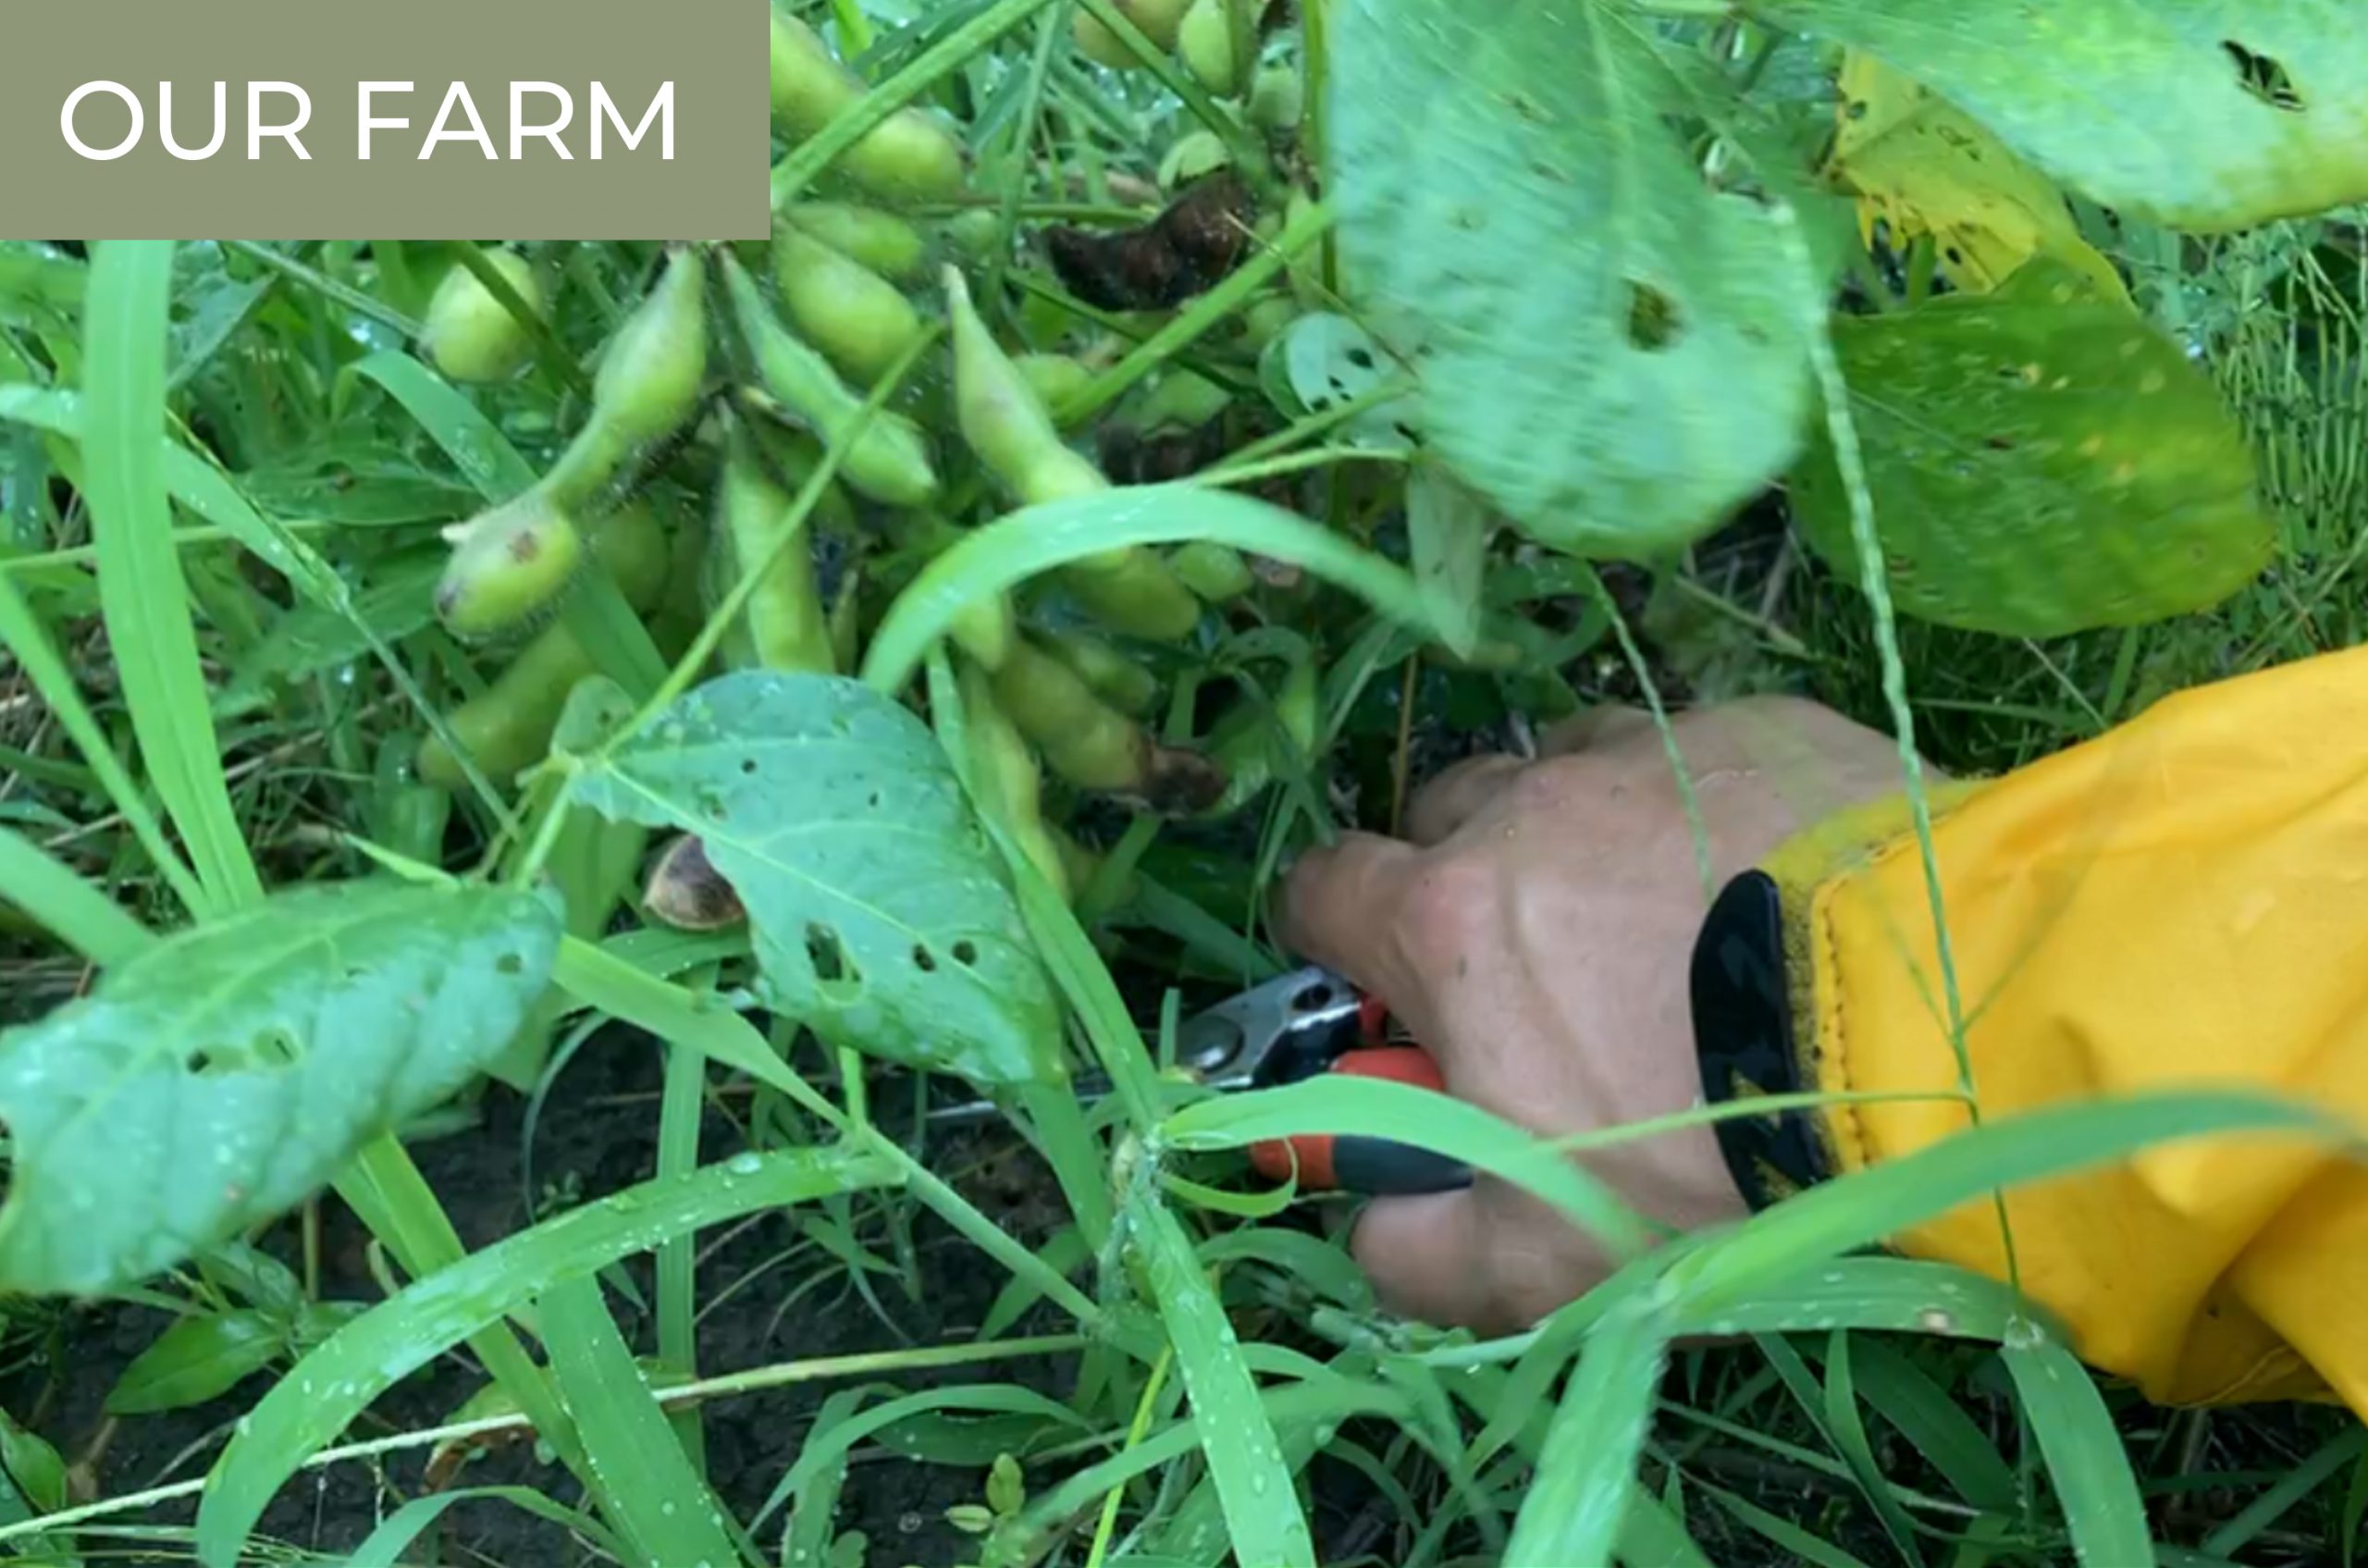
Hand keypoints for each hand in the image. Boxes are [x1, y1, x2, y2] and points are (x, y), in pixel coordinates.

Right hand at [1278, 697, 1915, 1331]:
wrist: (1935, 1041)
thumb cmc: (1711, 1151)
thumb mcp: (1544, 1258)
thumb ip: (1418, 1247)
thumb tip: (1373, 1222)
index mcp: (1447, 923)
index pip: (1322, 889)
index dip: (1335, 936)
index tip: (1382, 983)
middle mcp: (1527, 808)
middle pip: (1438, 811)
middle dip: (1458, 874)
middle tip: (1538, 965)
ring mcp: (1647, 752)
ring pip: (1563, 766)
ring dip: (1575, 826)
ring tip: (1656, 910)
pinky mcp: (1761, 724)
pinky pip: (1689, 747)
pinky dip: (1695, 799)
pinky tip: (1763, 871)